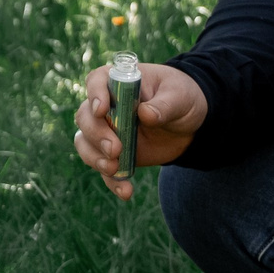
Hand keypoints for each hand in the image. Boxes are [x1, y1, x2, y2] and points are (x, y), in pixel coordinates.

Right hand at [74, 61, 208, 200]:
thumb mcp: (180, 97)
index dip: (94, 94)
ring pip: (85, 143)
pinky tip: (126, 192)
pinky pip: (104, 169)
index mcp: (118, 82)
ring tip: (114, 168)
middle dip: (96, 134)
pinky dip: (112, 182)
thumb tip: (145, 114)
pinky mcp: (114, 154)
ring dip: (94, 158)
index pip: (96, 81)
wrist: (189, 125)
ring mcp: (106, 131)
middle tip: (116, 149)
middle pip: (85, 116)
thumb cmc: (181, 98)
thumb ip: (164, 105)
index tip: (102, 110)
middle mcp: (106, 106)